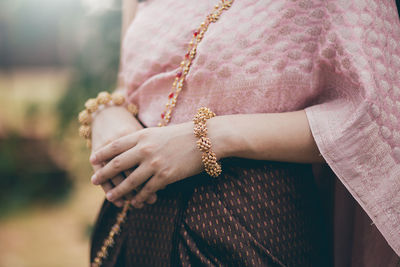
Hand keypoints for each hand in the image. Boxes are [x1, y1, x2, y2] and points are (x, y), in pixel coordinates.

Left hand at [90, 122, 204, 207]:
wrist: (207, 138)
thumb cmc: (185, 134)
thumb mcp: (160, 132)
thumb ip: (144, 141)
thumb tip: (130, 152)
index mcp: (142, 135)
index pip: (115, 145)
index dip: (102, 153)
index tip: (93, 160)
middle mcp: (144, 149)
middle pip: (117, 164)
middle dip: (103, 174)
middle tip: (94, 181)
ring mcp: (154, 164)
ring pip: (129, 181)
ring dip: (118, 191)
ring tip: (110, 197)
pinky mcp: (165, 176)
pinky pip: (147, 190)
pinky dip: (139, 198)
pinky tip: (135, 202)